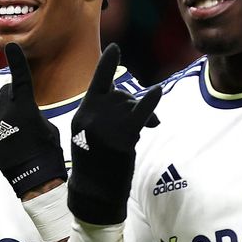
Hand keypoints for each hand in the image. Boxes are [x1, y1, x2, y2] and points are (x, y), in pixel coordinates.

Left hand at [0, 43, 65, 197]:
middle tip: (22, 112)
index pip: (20, 78)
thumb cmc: (47, 151)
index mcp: (25, 107)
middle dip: (12, 95)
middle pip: (4, 91)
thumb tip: (22, 110)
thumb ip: (32, 111)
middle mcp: (6, 111)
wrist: (35, 176)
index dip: (16, 61)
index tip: (12, 47)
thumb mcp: (46, 125)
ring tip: (9, 119)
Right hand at [68, 44, 161, 224]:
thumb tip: (125, 98)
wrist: (94, 193)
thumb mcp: (88, 135)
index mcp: (82, 114)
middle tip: (147, 118)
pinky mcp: (123, 136)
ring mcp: (107, 125)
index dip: (107, 64)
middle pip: (120, 94)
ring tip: (150, 125)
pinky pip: (140, 113)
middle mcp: (92, 115)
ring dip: (144, 110)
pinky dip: (151, 102)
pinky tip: (158, 92)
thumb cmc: (94, 165)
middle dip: (133, 102)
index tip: (115, 48)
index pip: (97, 83)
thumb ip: (101, 113)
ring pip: (131, 104)